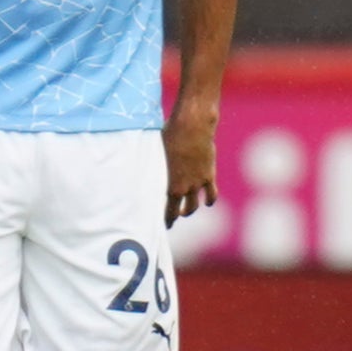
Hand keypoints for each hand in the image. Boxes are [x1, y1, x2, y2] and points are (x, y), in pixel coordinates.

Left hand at [162, 99, 218, 226]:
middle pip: (181, 210)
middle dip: (177, 215)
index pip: (167, 209)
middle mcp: (185, 187)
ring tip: (187, 211)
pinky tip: (207, 202)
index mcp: (169, 183)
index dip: (166, 218)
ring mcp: (198, 183)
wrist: (193, 126)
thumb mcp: (156, 149)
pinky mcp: (209, 175)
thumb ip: (154, 163)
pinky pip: (211, 194)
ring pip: (195, 205)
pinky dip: (209, 200)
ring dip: (191, 209)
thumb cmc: (170, 134)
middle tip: (173, 218)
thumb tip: (140, 164)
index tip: (163, 224)